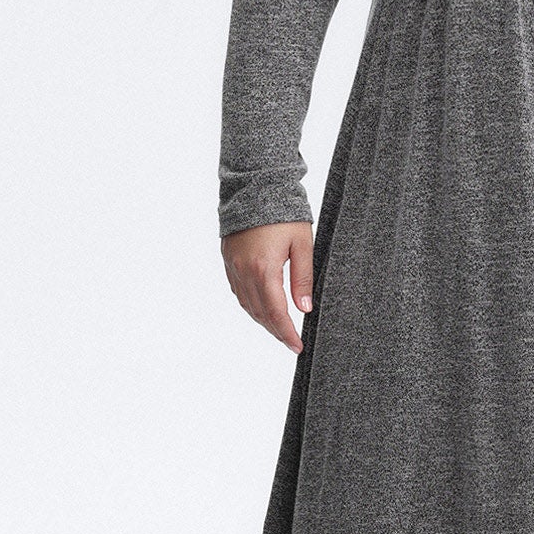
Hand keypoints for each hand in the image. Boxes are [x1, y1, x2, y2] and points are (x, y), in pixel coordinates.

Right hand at [222, 220, 313, 352]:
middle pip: (260, 313)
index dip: (287, 333)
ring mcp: (233, 266)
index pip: (276, 312)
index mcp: (264, 269)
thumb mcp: (302, 244)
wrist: (255, 186)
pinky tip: (262, 308)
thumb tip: (305, 309)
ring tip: (279, 329)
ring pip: (246, 304)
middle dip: (276, 331)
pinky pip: (238, 291)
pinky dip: (250, 304)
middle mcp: (244, 271)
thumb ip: (303, 278)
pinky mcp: (228, 259)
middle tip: (291, 342)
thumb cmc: (284, 213)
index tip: (298, 346)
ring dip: (262, 320)